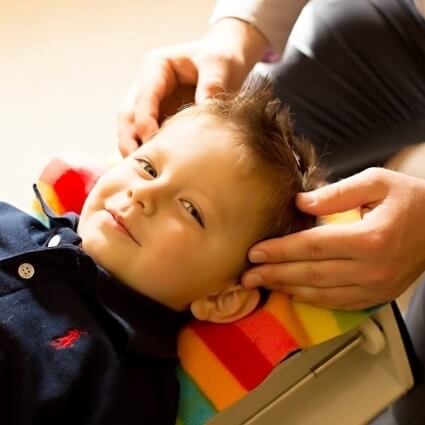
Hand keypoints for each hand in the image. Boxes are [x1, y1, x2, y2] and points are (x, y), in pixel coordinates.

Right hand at [118, 18, 268, 155]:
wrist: (227, 60)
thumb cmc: (221, 56)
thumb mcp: (220, 64)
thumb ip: (211, 84)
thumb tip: (204, 109)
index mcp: (155, 68)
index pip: (143, 99)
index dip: (144, 122)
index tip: (153, 142)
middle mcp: (146, 87)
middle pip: (128, 118)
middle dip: (129, 142)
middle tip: (137, 166)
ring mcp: (152, 105)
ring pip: (133, 131)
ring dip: (137, 151)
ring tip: (146, 174)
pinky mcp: (161, 119)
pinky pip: (150, 138)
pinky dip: (151, 153)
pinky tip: (158, 169)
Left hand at [242, 168, 424, 309]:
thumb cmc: (409, 200)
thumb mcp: (375, 182)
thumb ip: (336, 193)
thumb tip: (299, 204)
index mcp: (370, 238)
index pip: (312, 246)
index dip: (280, 250)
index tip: (254, 252)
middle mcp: (371, 268)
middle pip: (310, 273)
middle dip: (274, 274)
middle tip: (247, 275)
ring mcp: (375, 287)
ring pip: (320, 293)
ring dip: (287, 288)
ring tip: (262, 284)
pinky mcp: (377, 295)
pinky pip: (336, 302)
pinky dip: (310, 299)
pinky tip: (291, 292)